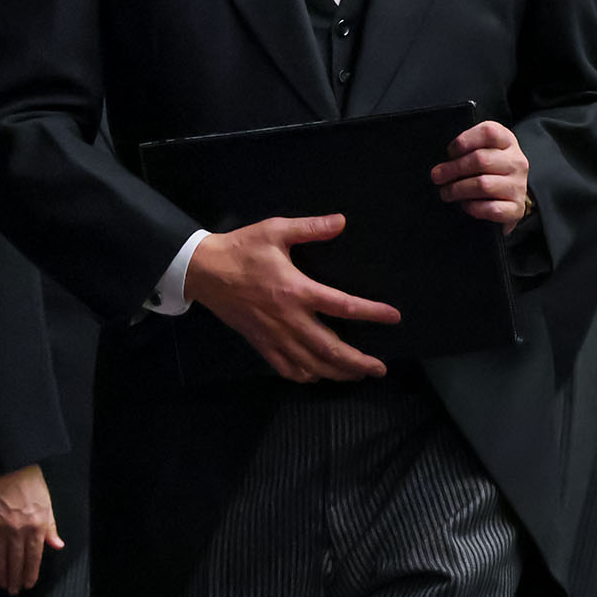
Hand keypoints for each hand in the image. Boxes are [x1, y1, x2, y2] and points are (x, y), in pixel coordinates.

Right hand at [0, 464, 62, 594]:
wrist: (9, 465)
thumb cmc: (30, 482)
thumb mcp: (47, 504)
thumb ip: (50, 527)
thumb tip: (57, 545)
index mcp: (36, 527)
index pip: (33, 558)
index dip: (30, 573)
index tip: (27, 584)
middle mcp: (18, 531)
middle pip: (16, 561)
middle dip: (15, 578)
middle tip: (13, 590)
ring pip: (0, 557)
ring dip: (2, 572)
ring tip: (2, 583)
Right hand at [183, 214, 400, 384]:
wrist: (203, 270)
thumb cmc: (241, 249)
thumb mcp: (275, 230)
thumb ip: (310, 228)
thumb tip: (341, 221)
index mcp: (296, 290)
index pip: (343, 306)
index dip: (371, 313)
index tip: (393, 317)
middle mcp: (289, 318)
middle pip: (330, 348)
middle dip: (358, 362)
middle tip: (379, 369)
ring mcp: (274, 335)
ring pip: (311, 363)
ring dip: (337, 372)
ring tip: (357, 375)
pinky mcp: (260, 343)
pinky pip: (286, 367)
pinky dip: (305, 375)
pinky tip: (317, 375)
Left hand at [431, 120, 529, 227]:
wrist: (508, 200)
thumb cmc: (487, 172)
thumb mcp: (480, 152)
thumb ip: (465, 151)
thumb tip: (441, 169)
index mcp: (507, 142)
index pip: (489, 132)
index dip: (464, 141)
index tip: (450, 153)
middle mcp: (516, 162)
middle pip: (481, 159)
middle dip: (453, 169)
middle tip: (437, 176)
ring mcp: (518, 186)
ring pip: (483, 185)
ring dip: (457, 190)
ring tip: (445, 193)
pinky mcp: (516, 208)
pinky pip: (491, 208)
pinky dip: (473, 207)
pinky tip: (465, 205)